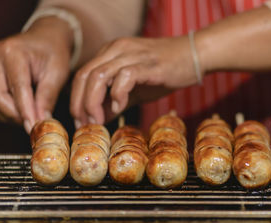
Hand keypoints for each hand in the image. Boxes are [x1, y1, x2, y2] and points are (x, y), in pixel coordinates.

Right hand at [0, 16, 71, 132]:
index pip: (18, 87)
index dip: (26, 110)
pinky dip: (5, 111)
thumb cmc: (53, 55)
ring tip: (32, 116)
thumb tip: (41, 121)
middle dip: (16, 115)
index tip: (34, 126)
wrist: (45, 40)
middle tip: (35, 124)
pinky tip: (22, 111)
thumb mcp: (58, 73)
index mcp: (14, 52)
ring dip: (10, 115)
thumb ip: (48, 97)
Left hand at [70, 36, 198, 126]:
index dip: (76, 100)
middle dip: (80, 104)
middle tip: (86, 125)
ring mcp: (132, 55)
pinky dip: (118, 94)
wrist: (193, 55)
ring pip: (99, 76)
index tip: (81, 121)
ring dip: (94, 102)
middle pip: (85, 76)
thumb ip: (116, 100)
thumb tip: (99, 118)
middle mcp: (117, 50)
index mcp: (111, 52)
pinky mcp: (147, 64)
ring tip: (100, 120)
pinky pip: (124, 77)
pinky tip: (122, 106)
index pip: (83, 75)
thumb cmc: (166, 71)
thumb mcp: (136, 87)